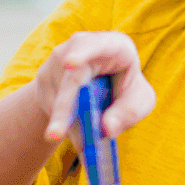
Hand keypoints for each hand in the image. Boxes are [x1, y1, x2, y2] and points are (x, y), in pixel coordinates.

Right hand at [31, 31, 156, 140]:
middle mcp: (82, 46)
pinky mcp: (45, 76)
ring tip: (84, 141)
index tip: (69, 63)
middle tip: (55, 135)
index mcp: (114, 46)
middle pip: (71, 76)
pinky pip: (50, 104)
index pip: (98, 44)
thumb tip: (107, 128)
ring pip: (59, 96)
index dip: (83, 52)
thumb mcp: (139, 101)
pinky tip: (74, 128)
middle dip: (64, 107)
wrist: (98, 90)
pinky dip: (63, 123)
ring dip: (69, 123)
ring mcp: (59, 60)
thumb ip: (130, 112)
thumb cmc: (126, 90)